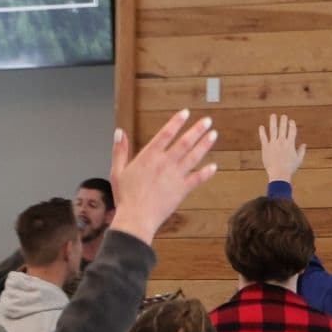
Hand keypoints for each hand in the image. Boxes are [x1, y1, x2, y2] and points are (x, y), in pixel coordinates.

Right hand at [107, 110, 219, 243]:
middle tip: (208, 120)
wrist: (136, 218)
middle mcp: (165, 163)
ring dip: (204, 145)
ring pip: (194, 157)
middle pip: (184, 142)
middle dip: (197, 130)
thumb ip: (120, 150)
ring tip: (213, 134)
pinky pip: (197, 179)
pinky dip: (206, 172)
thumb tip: (119, 132)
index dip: (176, 122)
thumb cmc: (125, 197)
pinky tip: (214, 166)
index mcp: (149, 156)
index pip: (166, 133)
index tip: (185, 113)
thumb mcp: (117, 171)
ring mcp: (175, 176)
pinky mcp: (182, 190)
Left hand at [258, 114, 305, 183]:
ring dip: (273, 122)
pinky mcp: (266, 147)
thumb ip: (301, 151)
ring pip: (273, 130)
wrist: (279, 174)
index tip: (291, 121)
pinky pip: (263, 137)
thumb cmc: (290, 168)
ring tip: (273, 115)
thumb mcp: (298, 160)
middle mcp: (282, 142)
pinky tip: (261, 127)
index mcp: (290, 144)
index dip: (292, 125)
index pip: (292, 131)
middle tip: (283, 115)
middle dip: (283, 121)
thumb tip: (304, 144)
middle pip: (283, 128)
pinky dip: (262, 132)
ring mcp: (273, 144)